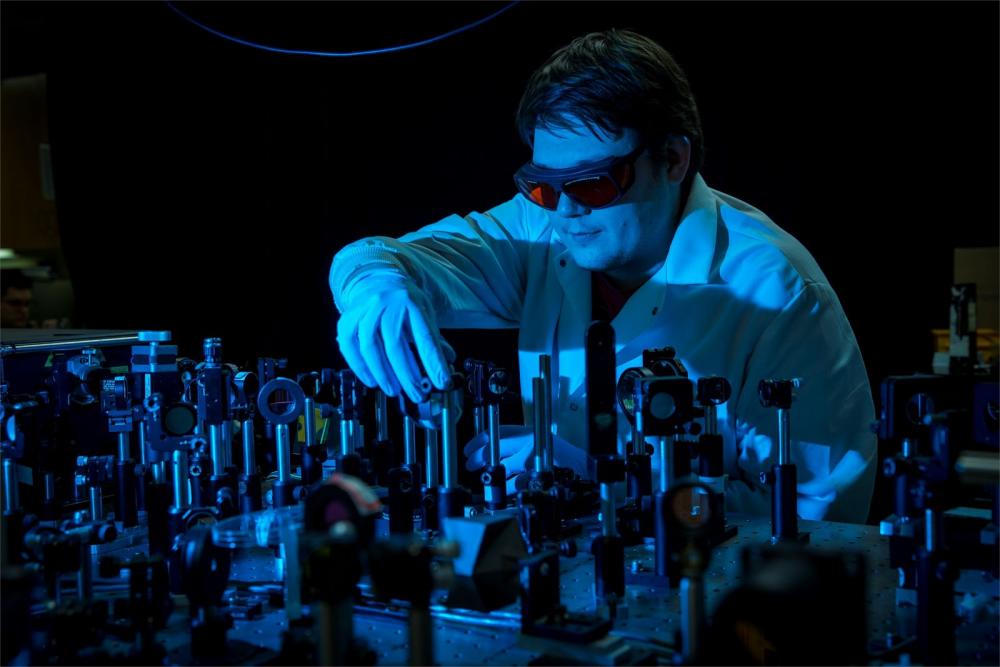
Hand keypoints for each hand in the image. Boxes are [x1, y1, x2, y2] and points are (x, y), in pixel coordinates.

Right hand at [336, 279, 454, 402]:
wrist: (375, 280)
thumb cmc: (403, 301)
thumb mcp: (424, 312)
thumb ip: (434, 338)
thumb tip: (448, 361)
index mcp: (411, 302)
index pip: (424, 336)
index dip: (433, 362)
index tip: (441, 382)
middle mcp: (386, 304)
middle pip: (395, 344)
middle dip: (407, 374)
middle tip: (416, 393)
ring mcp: (364, 310)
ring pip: (370, 346)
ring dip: (382, 373)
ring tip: (394, 390)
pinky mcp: (348, 318)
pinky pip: (349, 346)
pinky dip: (360, 366)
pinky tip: (371, 380)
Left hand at [463, 425, 589, 493]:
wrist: (584, 467)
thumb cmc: (560, 457)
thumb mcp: (536, 443)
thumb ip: (515, 446)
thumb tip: (488, 453)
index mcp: (527, 431)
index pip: (495, 431)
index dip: (477, 441)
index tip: (468, 449)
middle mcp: (528, 441)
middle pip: (494, 448)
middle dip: (478, 458)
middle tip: (471, 465)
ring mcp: (532, 458)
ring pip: (502, 467)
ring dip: (492, 476)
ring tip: (489, 481)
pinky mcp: (536, 473)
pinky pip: (515, 484)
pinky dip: (507, 488)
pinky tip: (505, 490)